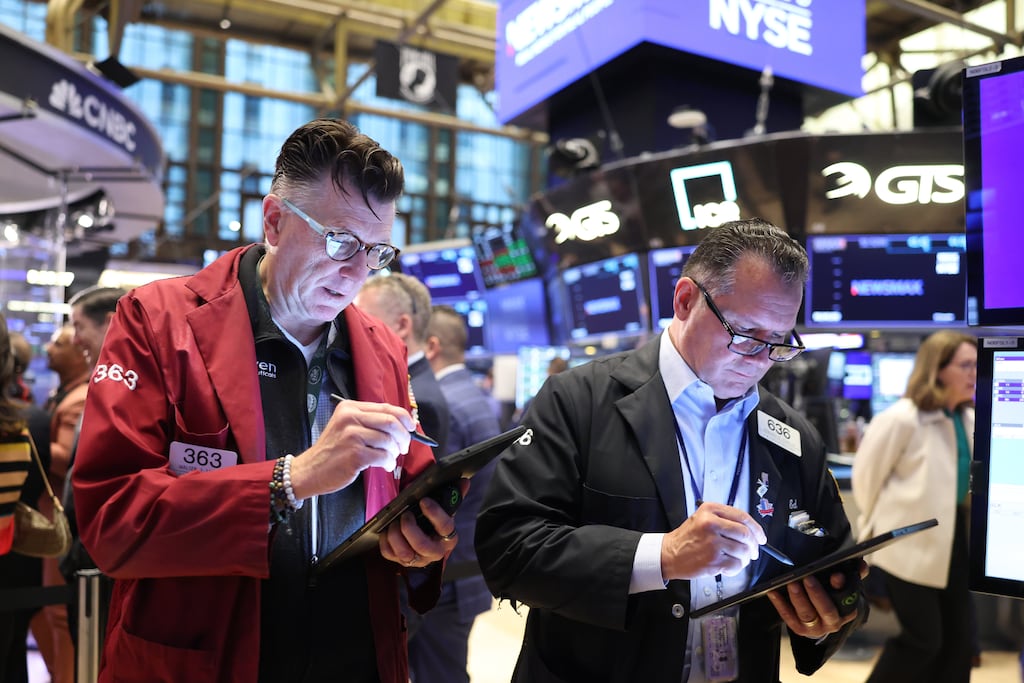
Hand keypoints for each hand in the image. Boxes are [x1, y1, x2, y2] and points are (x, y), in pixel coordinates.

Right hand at [288, 399, 415, 498]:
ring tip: (390, 458)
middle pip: (391, 422)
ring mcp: (352, 436)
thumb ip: (369, 422)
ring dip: (395, 452)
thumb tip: (401, 425)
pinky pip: (384, 456)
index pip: (386, 407)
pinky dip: (389, 462)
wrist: (310, 470)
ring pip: (389, 440)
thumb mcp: (346, 426)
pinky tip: (385, 465)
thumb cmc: (332, 451)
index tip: (411, 427)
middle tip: (404, 446)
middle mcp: (350, 418)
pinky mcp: (355, 455)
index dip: (404, 418)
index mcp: (350, 407)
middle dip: (404, 436)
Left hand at [379, 480, 468, 567]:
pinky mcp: (402, 561)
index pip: (445, 527)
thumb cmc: (437, 524)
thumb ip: (455, 496)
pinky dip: (385, 541)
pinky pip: (390, 554)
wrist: (430, 543)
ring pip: (404, 553)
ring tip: (394, 522)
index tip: (424, 501)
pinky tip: (387, 530)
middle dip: (410, 528)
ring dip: (395, 535)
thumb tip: (464, 481)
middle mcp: (435, 552)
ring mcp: (418, 559)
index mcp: (448, 538)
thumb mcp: (446, 511)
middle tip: (405, 514)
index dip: (434, 513)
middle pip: (421, 545)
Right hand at [660, 502, 766, 579]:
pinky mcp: (713, 560)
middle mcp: (711, 524)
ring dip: (744, 559)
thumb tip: (752, 532)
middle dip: (754, 546)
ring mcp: (712, 542)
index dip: (756, 529)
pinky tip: (727, 566)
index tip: (761, 537)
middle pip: (746, 534)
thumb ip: (725, 520)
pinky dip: (736, 568)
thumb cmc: (688, 538)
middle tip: (753, 552)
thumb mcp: (703, 518)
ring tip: (736, 560)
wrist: (669, 553)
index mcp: (710, 510)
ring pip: (743, 551)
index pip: (742, 517)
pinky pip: (736, 565)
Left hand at [766, 564, 862, 638]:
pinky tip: (773, 591)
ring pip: (806, 614)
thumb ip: (854, 574)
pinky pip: (788, 617)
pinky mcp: (800, 630)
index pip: (847, 599)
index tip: (836, 576)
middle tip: (807, 577)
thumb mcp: (845, 585)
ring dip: (798, 598)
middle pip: (826, 609)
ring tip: (791, 583)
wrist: (821, 617)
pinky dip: (780, 604)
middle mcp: (833, 622)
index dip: (842, 587)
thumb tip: (861, 563)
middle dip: (817, 593)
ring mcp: (816, 628)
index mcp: (848, 610)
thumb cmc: (832, 595)